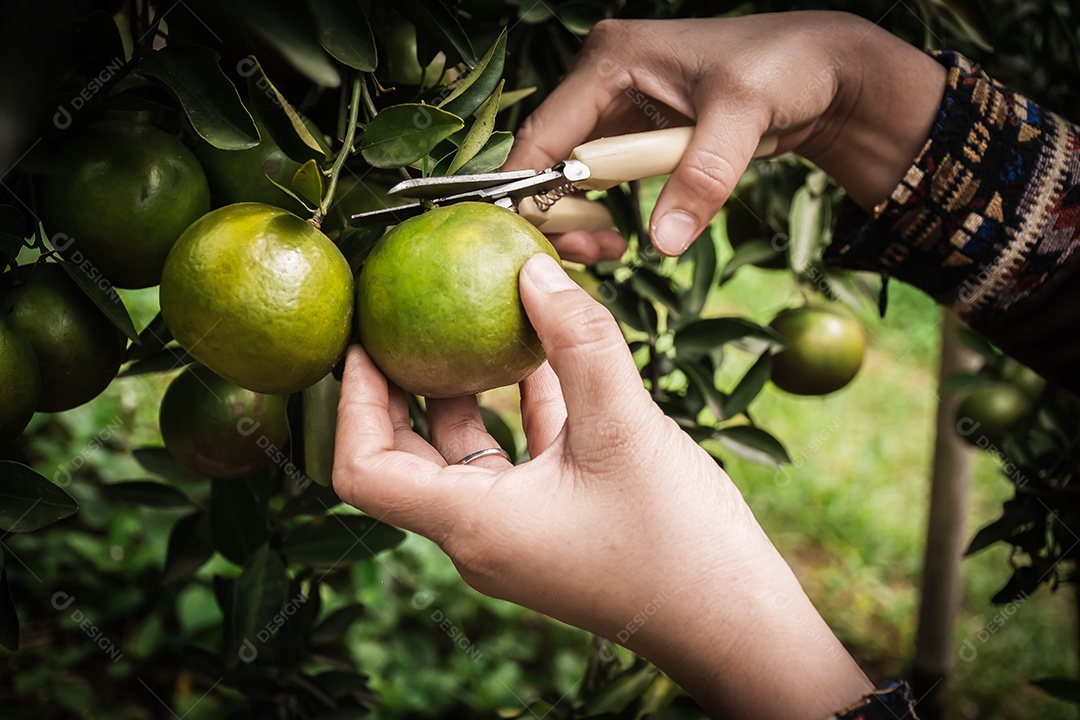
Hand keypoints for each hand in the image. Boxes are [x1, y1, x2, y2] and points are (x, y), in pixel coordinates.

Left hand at [334, 253, 869, 716]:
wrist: (734, 621)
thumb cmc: (676, 542)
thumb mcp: (624, 427)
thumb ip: (579, 343)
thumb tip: (533, 270)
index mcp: (473, 524)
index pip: (365, 469)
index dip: (351, 404)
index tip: (363, 343)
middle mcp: (482, 533)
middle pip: (406, 457)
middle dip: (399, 389)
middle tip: (402, 321)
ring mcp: (518, 532)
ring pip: (467, 453)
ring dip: (465, 392)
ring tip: (468, 324)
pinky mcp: (555, 523)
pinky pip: (519, 457)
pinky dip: (521, 408)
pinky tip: (543, 357)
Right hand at [505, 11, 944, 261]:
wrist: (824, 69)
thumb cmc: (785, 68)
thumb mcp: (743, 117)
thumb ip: (702, 178)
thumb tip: (664, 243)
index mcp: (611, 58)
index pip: (546, 131)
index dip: (527, 187)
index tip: (528, 241)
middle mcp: (602, 78)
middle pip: (549, 155)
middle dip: (559, 211)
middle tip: (591, 255)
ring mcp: (616, 105)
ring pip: (571, 172)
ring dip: (580, 216)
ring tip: (608, 250)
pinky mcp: (634, 130)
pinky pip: (601, 177)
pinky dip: (602, 210)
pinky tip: (617, 238)